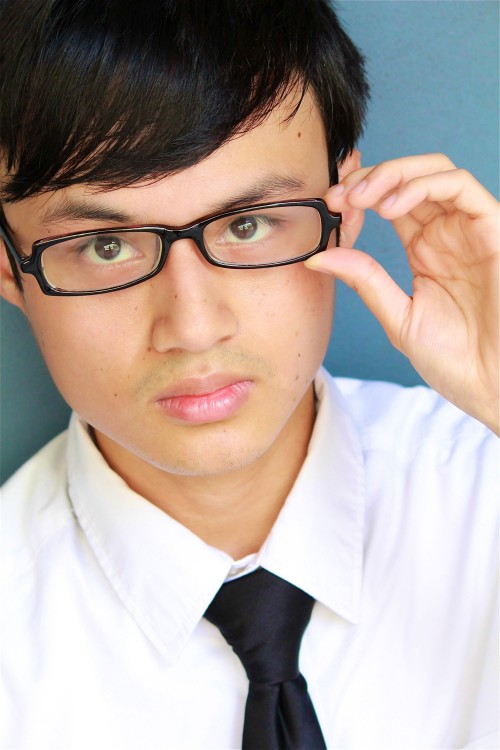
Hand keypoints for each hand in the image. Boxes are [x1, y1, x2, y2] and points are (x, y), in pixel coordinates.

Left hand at [305, 154, 498, 433]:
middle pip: (408, 178)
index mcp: (425, 250)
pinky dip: (422, 185)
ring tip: (361, 197)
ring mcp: (468, 229)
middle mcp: (447, 233)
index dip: (358, 194)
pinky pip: (460, 186)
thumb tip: (317, 258)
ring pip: (434, 171)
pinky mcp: (492, 229)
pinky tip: (390, 207)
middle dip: (368, 178)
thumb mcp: (398, 317)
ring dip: (392, 174)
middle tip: (339, 196)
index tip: (328, 205)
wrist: (492, 386)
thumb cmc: (454, 360)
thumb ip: (364, 281)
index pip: (390, 201)